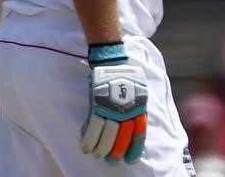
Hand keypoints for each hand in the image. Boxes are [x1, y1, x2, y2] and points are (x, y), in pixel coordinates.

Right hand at [80, 44, 147, 164]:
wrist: (112, 62)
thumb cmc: (126, 78)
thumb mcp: (139, 93)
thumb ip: (136, 109)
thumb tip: (133, 128)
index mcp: (139, 107)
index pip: (139, 133)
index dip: (134, 148)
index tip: (130, 159)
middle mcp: (126, 109)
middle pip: (122, 137)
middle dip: (116, 152)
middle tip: (112, 161)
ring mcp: (111, 107)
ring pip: (106, 134)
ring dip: (100, 148)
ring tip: (97, 155)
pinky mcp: (97, 104)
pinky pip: (92, 126)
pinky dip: (88, 138)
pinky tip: (85, 146)